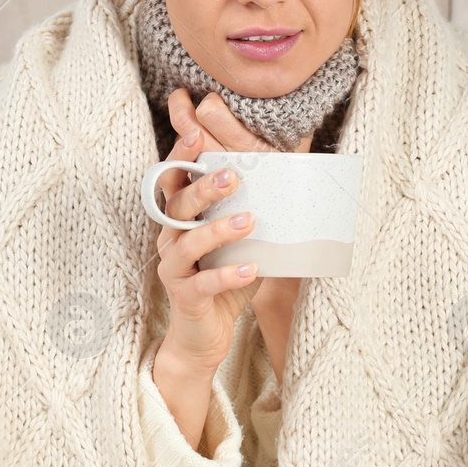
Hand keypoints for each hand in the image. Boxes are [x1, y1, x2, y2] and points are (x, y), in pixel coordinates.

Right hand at [157, 88, 305, 382]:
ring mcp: (173, 268)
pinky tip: (252, 269)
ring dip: (218, 230)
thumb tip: (297, 167)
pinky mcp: (184, 295)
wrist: (204, 335)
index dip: (180, 156)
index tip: (194, 131)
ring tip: (249, 221)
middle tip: (233, 176)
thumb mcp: (241, 240)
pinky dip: (228, 275)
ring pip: (188, 243)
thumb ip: (254, 207)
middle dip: (204, 188)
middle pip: (177, 205)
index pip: (174, 180)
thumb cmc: (224, 278)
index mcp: (181, 218)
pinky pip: (204, 284)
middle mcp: (170, 238)